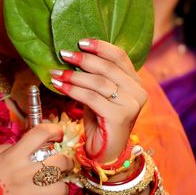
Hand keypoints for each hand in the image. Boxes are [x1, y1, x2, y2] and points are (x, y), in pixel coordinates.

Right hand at [0, 124, 73, 194]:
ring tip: (54, 190)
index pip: (40, 134)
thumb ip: (5, 149)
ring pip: (62, 189)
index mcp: (12, 157)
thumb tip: (21, 147)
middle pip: (60, 162)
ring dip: (61, 189)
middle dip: (65, 162)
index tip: (57, 135)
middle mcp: (24, 174)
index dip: (54, 130)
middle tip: (60, 166)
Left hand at [50, 38, 146, 165]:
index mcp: (136, 83)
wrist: (105, 152)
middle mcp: (138, 92)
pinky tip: (59, 86)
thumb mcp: (99, 94)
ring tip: (57, 72)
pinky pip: (91, 98)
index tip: (80, 42)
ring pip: (99, 82)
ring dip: (75, 76)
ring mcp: (131, 105)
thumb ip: (95, 76)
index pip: (120, 57)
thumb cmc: (100, 121)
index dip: (100, 46)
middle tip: (64, 54)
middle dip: (84, 59)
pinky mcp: (119, 117)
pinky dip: (73, 90)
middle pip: (109, 67)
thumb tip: (74, 54)